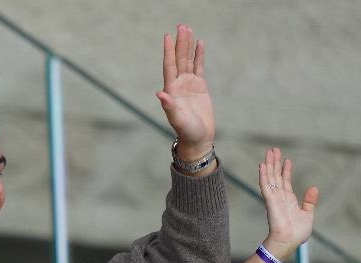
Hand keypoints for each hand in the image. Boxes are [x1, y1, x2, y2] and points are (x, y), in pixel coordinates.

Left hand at [157, 24, 214, 160]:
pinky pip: (199, 67)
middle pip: (179, 59)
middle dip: (180, 43)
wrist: (198, 139)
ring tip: (188, 29)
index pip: (169, 66)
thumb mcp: (177, 119)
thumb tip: (160, 94)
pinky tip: (199, 44)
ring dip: (188, 46)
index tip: (167, 36)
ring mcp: (189, 85)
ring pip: (188, 61)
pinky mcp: (200, 87)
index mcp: (172, 90)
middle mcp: (179, 85)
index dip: (168, 51)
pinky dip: (199, 56)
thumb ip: (169, 106)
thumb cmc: (186, 131)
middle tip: (182, 26)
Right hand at [259, 148, 318, 259]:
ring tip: (269, 152)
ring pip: (270, 177)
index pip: (285, 182)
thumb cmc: (297, 233)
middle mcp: (280, 197)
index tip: (287, 160)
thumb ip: (310, 201)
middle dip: (275, 162)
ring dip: (269, 164)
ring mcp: (274, 198)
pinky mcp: (270, 201)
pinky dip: (264, 175)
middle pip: (276, 176)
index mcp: (288, 200)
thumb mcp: (308, 215)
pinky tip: (263, 165)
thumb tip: (314, 187)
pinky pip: (266, 185)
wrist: (289, 242)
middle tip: (273, 149)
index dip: (286, 170)